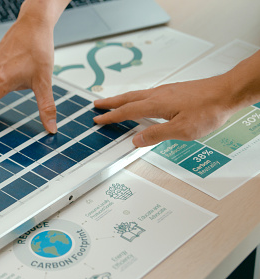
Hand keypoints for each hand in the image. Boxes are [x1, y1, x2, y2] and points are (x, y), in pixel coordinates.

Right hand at [93, 75, 239, 146]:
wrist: (227, 92)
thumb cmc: (209, 109)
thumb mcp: (182, 130)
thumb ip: (157, 134)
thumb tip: (137, 139)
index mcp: (156, 104)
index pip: (127, 111)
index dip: (111, 117)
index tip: (99, 119)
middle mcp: (158, 94)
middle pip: (128, 98)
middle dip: (111, 102)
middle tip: (97, 104)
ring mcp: (166, 91)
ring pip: (137, 94)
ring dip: (122, 99)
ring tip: (114, 102)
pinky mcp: (175, 91)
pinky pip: (148, 94)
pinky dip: (136, 98)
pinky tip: (142, 102)